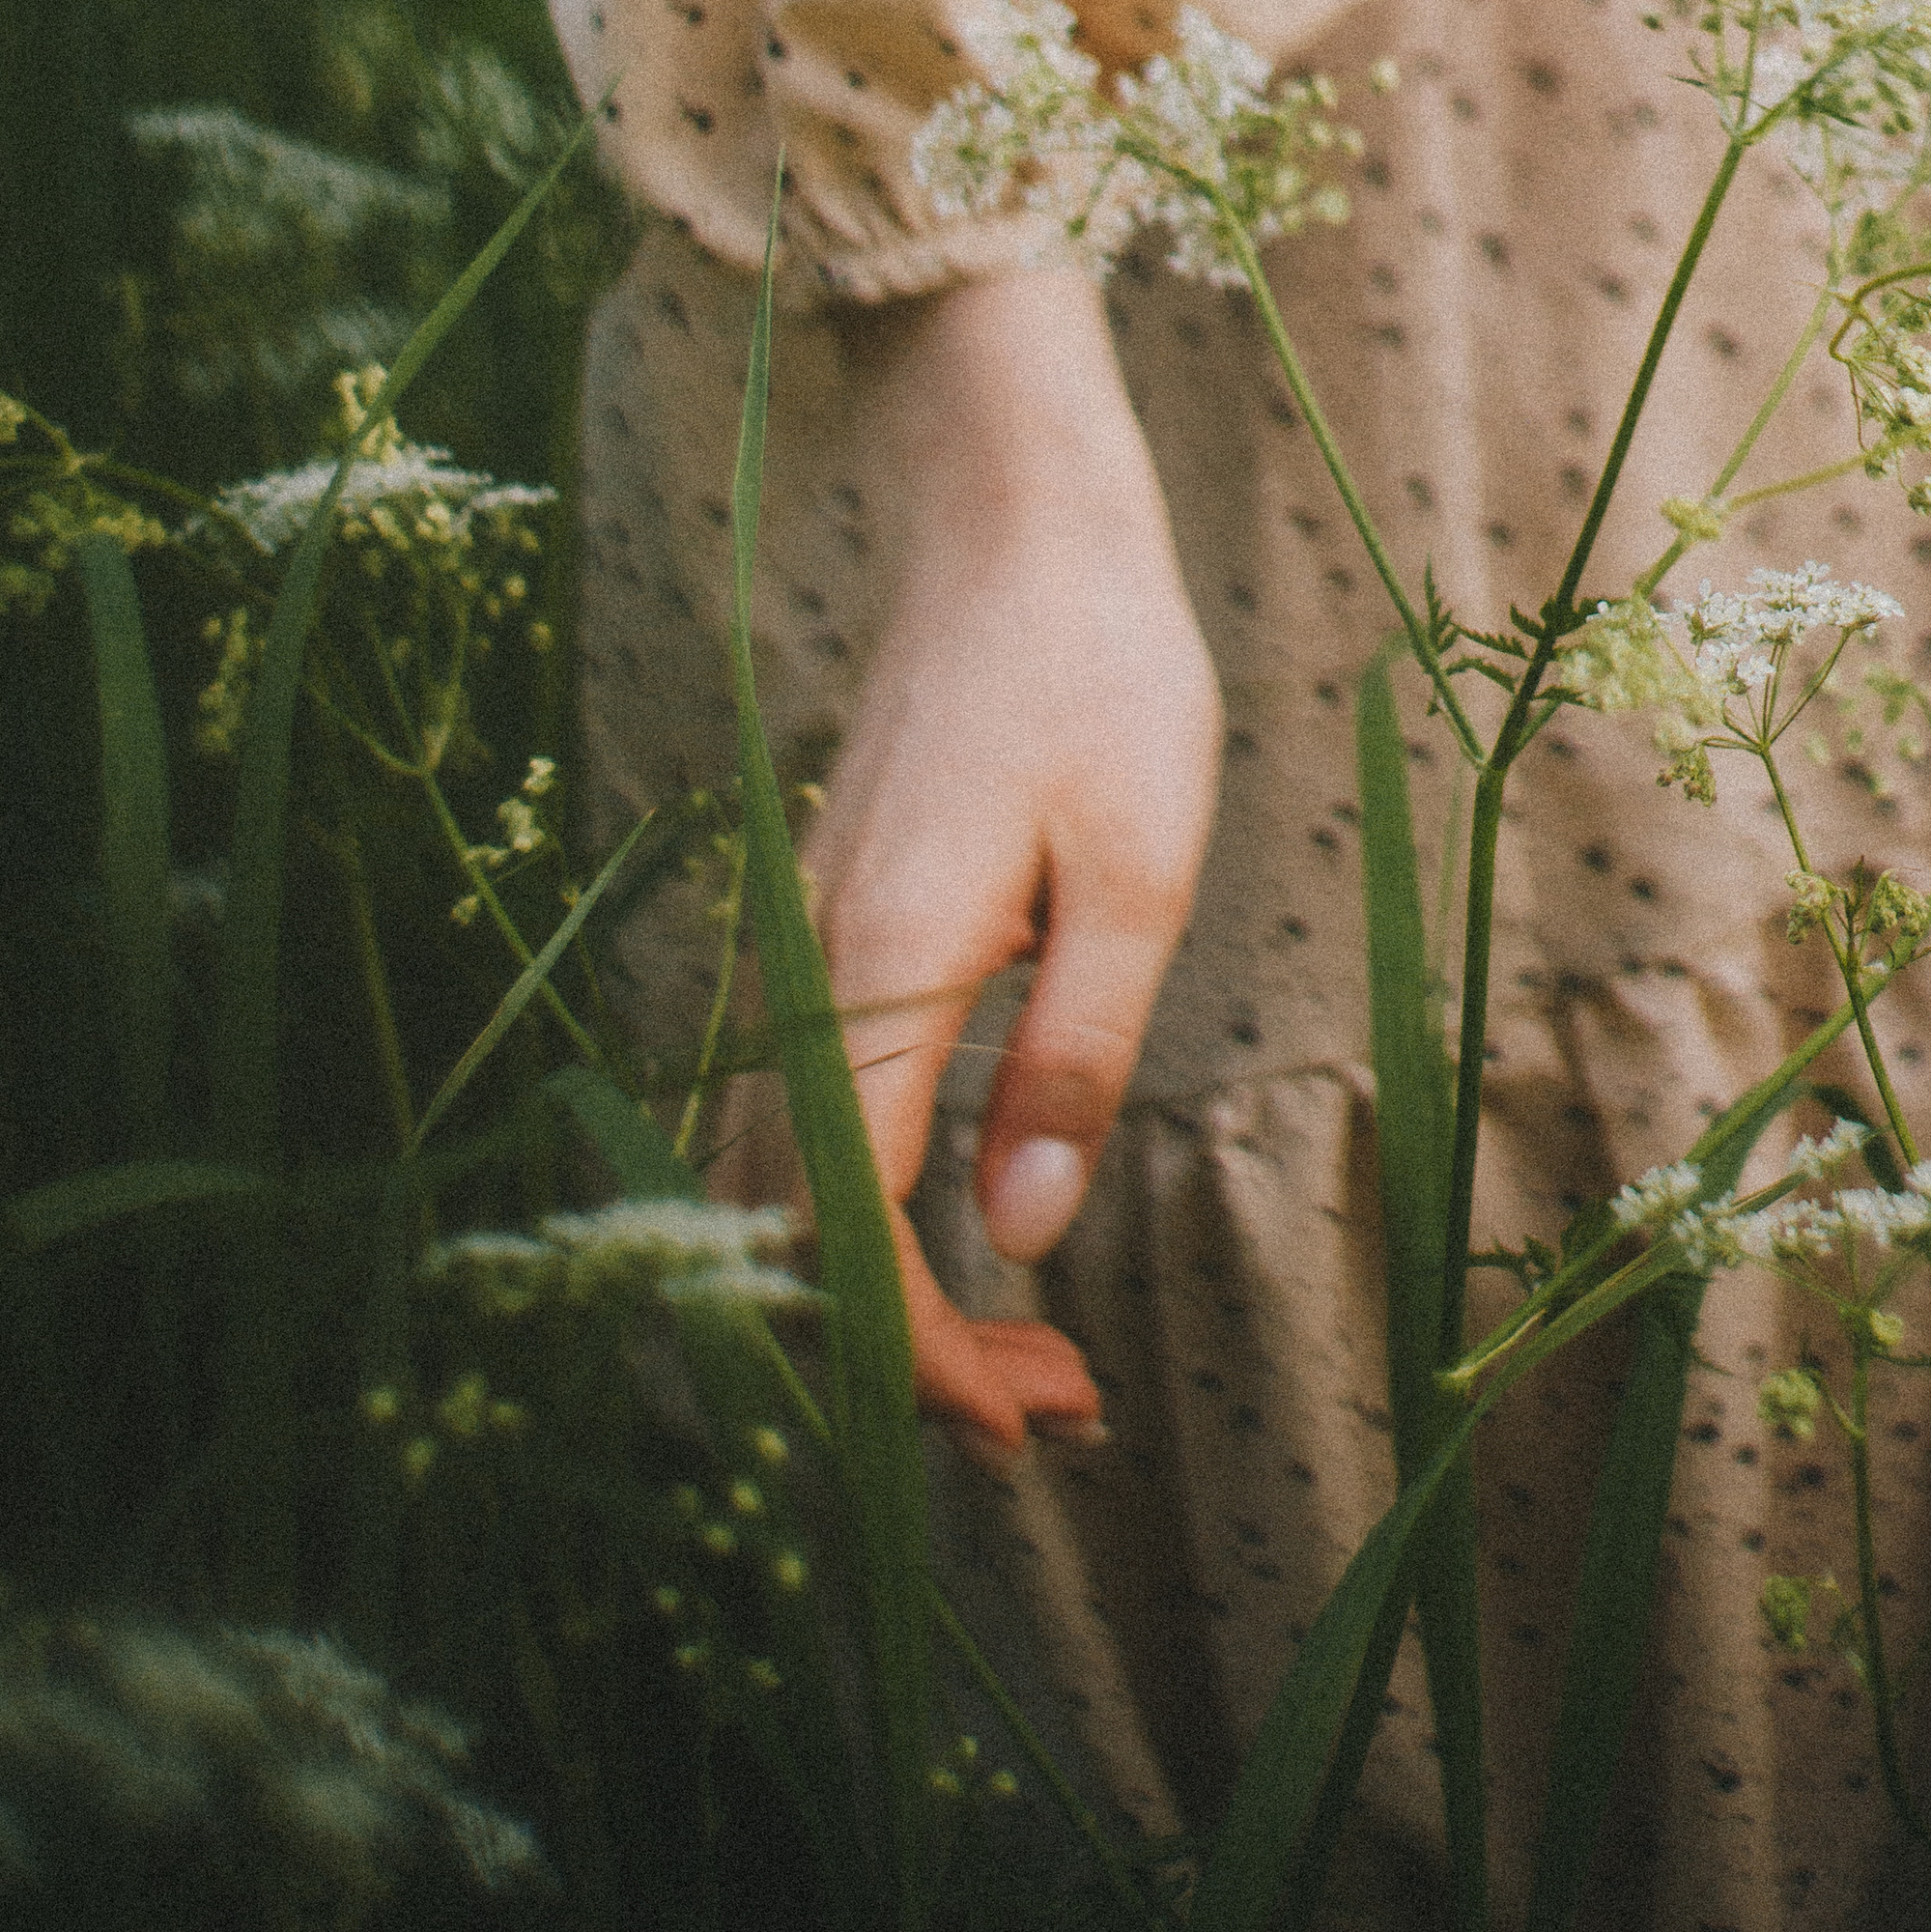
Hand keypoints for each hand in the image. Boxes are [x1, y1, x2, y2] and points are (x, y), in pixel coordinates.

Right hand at [798, 263, 1220, 1447]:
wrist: (1011, 519)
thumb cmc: (1099, 675)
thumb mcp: (1140, 872)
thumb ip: (1070, 1056)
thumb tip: (1023, 1237)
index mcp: (879, 963)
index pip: (849, 1227)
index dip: (922, 1352)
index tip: (1031, 1412)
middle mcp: (809, 966)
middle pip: (798, 1227)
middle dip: (908, 1354)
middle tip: (1057, 1406)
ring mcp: (804, 940)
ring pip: (790, 1174)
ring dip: (890, 1284)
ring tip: (1032, 1349)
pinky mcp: (827, 920)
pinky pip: (809, 1106)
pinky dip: (875, 1201)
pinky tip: (976, 1214)